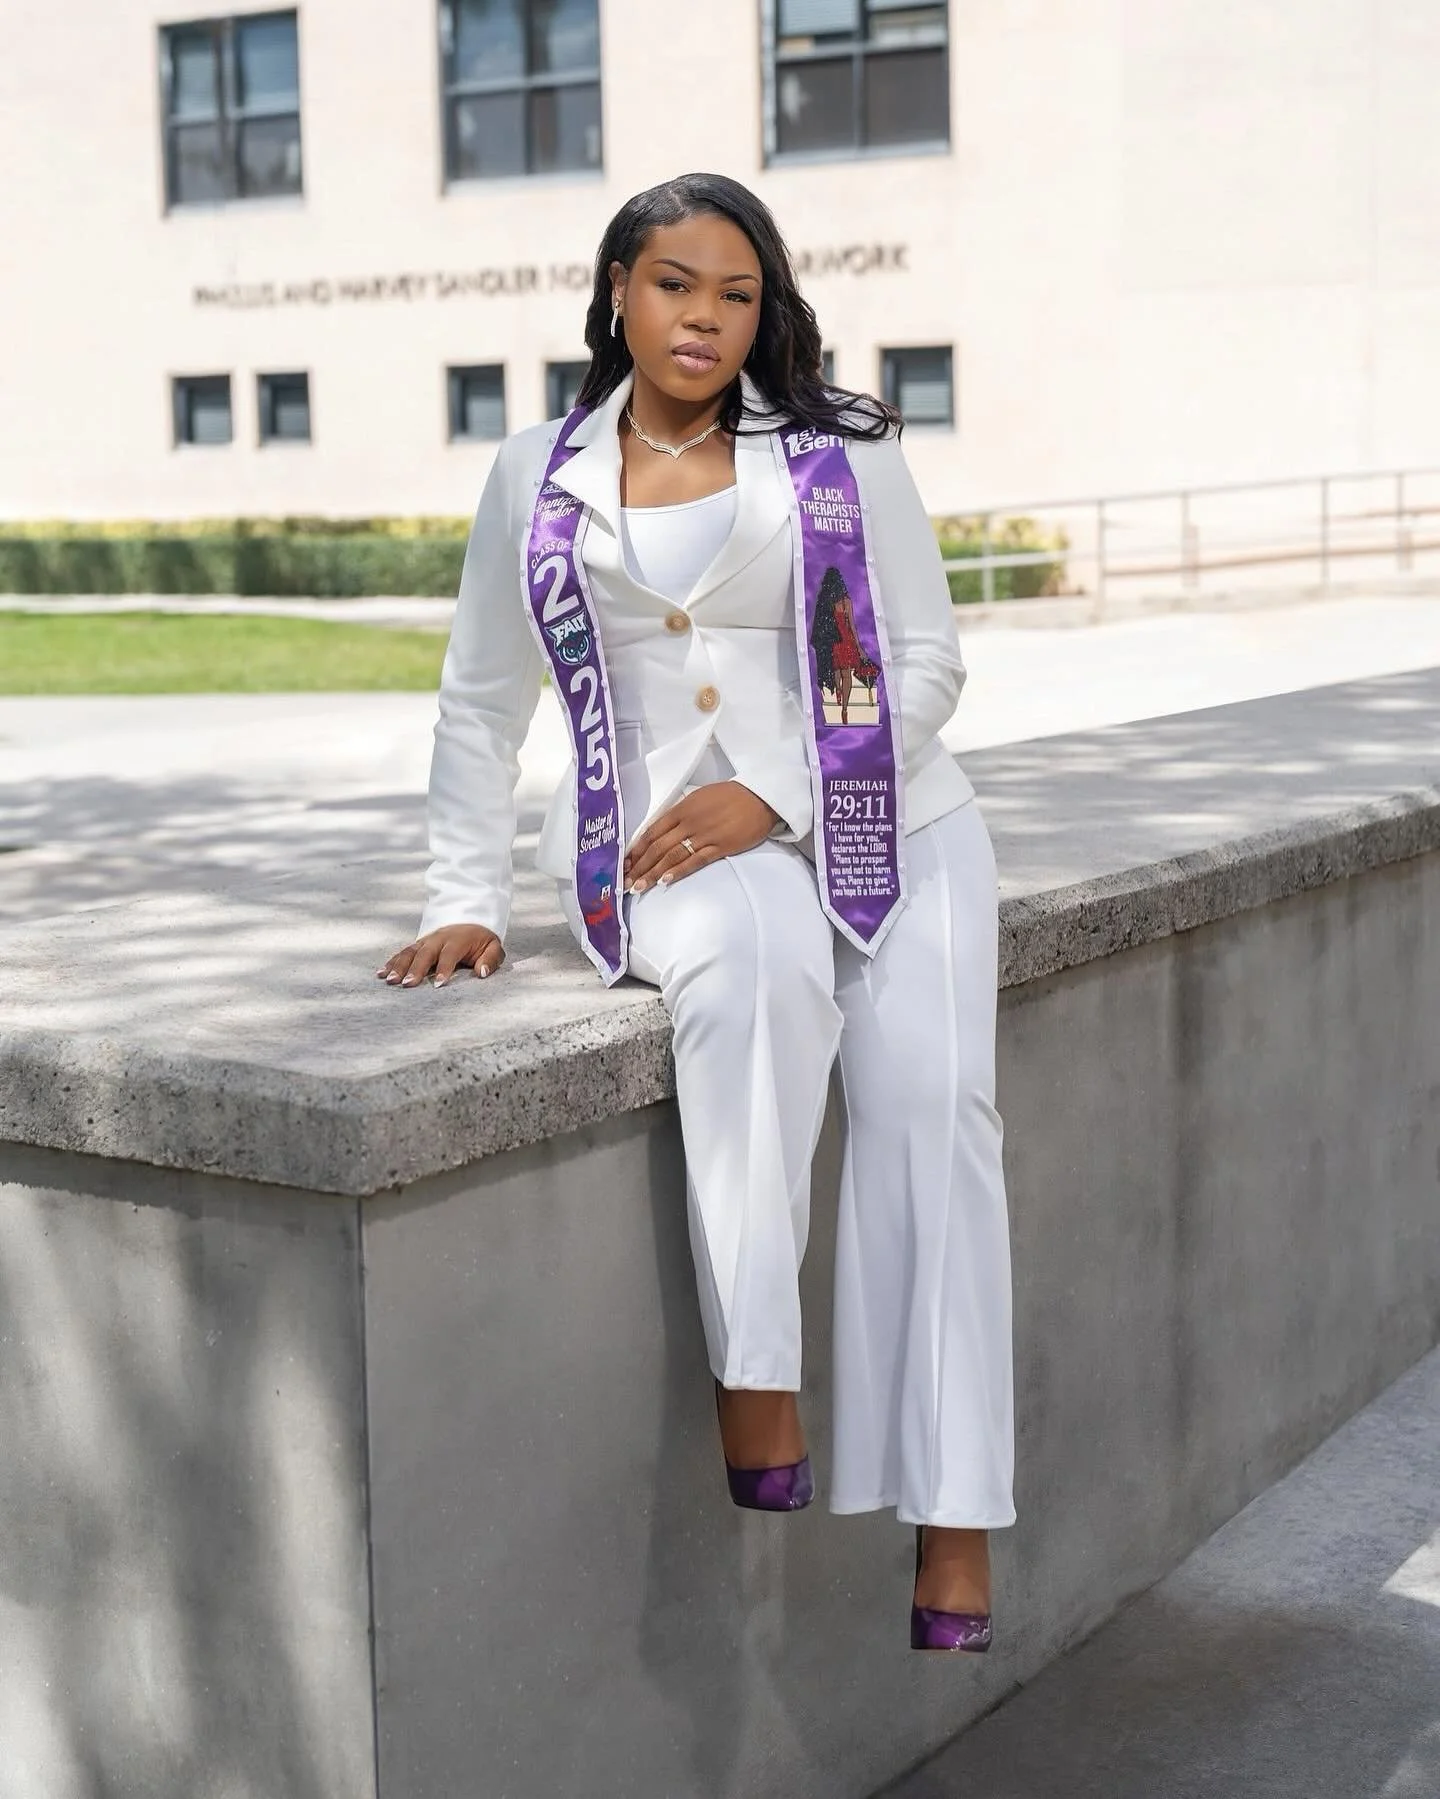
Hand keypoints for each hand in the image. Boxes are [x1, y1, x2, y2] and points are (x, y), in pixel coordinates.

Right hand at [377, 924, 503, 988]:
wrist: (470, 918)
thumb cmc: (482, 939)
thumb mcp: (494, 946)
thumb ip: (491, 959)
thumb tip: (481, 973)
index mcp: (458, 939)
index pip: (449, 954)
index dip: (444, 969)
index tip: (438, 986)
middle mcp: (439, 938)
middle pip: (425, 953)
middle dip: (415, 969)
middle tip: (407, 985)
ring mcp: (426, 941)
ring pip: (410, 952)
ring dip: (398, 966)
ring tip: (389, 980)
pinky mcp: (418, 944)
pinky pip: (403, 952)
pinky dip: (392, 962)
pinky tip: (381, 973)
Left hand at [624, 782, 780, 893]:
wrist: (760, 797)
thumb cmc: (730, 796)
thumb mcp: (699, 797)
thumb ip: (680, 813)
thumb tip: (663, 829)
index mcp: (682, 808)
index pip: (652, 831)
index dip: (637, 849)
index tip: (625, 863)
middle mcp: (689, 822)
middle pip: (658, 847)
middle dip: (639, 866)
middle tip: (625, 882)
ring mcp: (704, 835)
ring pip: (672, 856)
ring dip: (653, 873)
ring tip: (639, 887)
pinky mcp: (720, 847)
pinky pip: (695, 861)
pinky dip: (679, 871)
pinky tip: (666, 881)